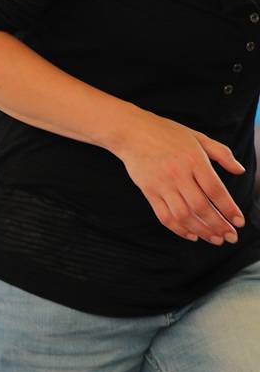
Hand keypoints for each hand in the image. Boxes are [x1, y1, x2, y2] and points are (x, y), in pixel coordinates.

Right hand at [115, 111, 244, 244]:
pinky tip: (191, 235)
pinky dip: (178, 229)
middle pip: (200, 207)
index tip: (239, 222)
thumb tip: (240, 170)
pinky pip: (164, 216)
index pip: (215, 190)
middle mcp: (178, 174)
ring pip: (183, 215)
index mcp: (194, 160)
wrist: (132, 132)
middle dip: (218, 225)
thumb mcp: (198, 137)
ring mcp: (161, 184)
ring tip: (214, 239)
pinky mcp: (148, 191)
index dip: (228, 209)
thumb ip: (221, 153)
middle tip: (230, 237)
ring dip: (200, 230)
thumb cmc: (167, 133)